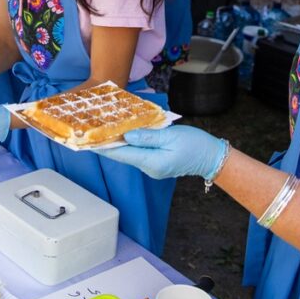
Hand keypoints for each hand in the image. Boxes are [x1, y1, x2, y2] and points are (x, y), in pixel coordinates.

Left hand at [96, 126, 227, 179]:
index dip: (103, 147)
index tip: (87, 142)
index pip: (121, 154)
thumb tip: (127, 135)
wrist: (212, 157)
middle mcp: (149, 168)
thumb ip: (148, 137)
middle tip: (92, 132)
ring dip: (119, 142)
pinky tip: (126, 134)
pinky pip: (139, 153)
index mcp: (152, 162)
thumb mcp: (171, 137)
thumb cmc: (195, 145)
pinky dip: (131, 144)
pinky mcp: (156, 164)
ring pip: (130, 153)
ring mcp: (152, 168)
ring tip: (105, 130)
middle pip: (123, 154)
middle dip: (108, 143)